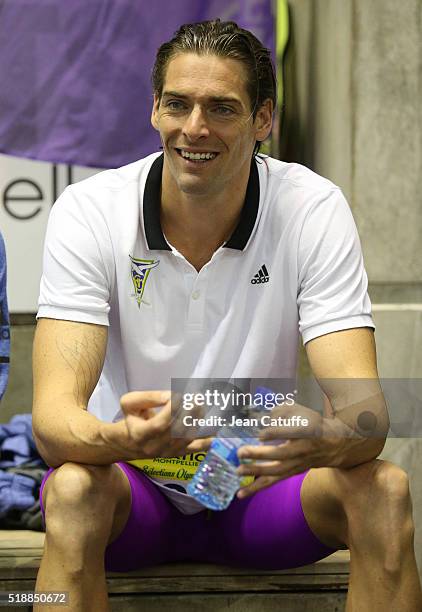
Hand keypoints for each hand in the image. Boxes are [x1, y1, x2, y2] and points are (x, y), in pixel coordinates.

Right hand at [108, 391, 211, 459]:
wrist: (128, 443)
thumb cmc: (131, 418)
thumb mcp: (130, 402)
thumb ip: (149, 397)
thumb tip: (171, 395)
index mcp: (140, 434)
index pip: (160, 424)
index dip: (172, 410)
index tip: (180, 396)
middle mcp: (154, 448)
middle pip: (176, 431)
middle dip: (189, 413)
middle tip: (197, 398)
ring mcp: (167, 454)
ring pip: (187, 438)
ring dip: (197, 421)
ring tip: (202, 405)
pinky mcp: (176, 455)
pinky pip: (195, 450)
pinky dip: (207, 441)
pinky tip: (215, 430)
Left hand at [235, 402, 357, 498]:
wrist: (332, 445)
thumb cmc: (311, 423)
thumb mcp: (300, 411)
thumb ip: (281, 411)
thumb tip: (260, 416)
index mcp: (306, 431)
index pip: (290, 433)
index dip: (275, 433)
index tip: (260, 433)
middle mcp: (301, 450)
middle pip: (280, 454)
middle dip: (259, 455)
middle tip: (241, 452)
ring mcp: (296, 464)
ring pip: (275, 472)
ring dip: (255, 473)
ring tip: (238, 472)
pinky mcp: (290, 473)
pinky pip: (272, 482)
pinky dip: (256, 488)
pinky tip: (240, 494)